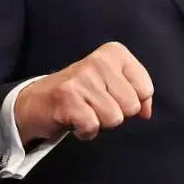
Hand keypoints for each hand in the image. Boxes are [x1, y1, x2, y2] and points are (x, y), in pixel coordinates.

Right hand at [14, 42, 153, 144]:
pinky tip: (74, 120)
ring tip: (84, 111)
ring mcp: (81, 79)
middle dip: (116, 113)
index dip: (132, 101)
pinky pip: (93, 126)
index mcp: (113, 53)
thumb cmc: (81, 93)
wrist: (37, 100)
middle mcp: (98, 61)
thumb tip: (146, 113)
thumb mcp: (112, 84)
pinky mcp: (67, 98)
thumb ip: (137, 95)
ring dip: (99, 122)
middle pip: (131, 106)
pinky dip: (85, 131)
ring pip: (114, 118)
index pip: (145, 89)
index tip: (111, 96)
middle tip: (95, 104)